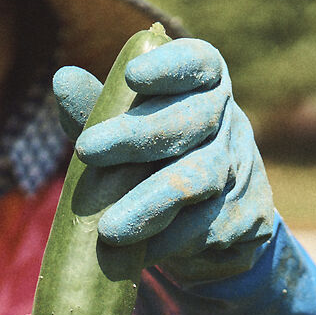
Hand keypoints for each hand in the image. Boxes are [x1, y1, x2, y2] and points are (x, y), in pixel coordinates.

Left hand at [48, 38, 275, 283]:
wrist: (203, 234)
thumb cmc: (153, 165)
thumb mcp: (123, 135)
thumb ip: (97, 110)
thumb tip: (62, 80)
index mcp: (203, 87)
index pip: (199, 62)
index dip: (170, 65)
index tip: (131, 76)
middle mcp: (230, 121)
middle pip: (194, 119)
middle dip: (139, 134)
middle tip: (85, 150)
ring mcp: (245, 169)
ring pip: (202, 178)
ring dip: (150, 203)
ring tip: (108, 230)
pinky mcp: (253, 218)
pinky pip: (210, 228)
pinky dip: (169, 240)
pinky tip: (139, 253)